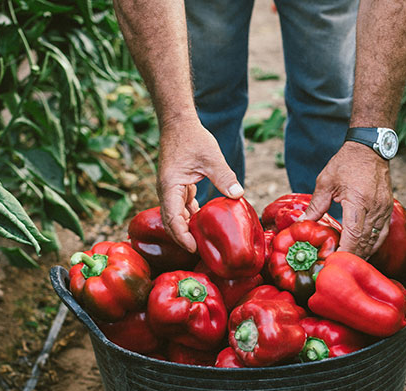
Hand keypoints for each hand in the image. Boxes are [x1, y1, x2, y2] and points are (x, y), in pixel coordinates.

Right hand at [157, 117, 243, 252]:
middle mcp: (167, 191)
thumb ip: (224, 176)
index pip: (172, 219)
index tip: (194, 247)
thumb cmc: (192, 137)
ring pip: (176, 216)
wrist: (179, 123)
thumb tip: (238, 194)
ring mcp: (171, 189)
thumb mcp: (211, 157)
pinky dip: (191, 216)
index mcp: (170, 187)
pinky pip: (182, 206)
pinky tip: (204, 222)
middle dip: (184, 238)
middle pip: (172, 222)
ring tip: (205, 241)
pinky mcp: (178, 186)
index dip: (182, 237)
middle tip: (202, 251)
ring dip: (188, 228)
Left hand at [302, 141, 392, 257]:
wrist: (369, 149)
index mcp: (358, 202)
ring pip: (375, 241)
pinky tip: (363, 251)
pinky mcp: (388, 210)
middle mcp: (374, 208)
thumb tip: (301, 222)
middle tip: (337, 267)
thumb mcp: (326, 182)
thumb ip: (315, 205)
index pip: (354, 236)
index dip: (344, 252)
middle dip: (352, 257)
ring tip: (348, 262)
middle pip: (365, 243)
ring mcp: (384, 210)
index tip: (333, 262)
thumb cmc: (347, 163)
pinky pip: (382, 234)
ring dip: (362, 253)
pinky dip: (372, 245)